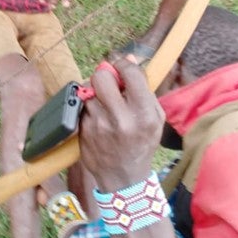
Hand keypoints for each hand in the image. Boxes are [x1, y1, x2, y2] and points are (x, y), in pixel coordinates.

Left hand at [78, 59, 164, 192]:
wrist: (123, 177)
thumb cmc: (142, 142)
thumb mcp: (155, 118)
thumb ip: (144, 88)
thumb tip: (127, 60)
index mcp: (143, 114)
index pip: (130, 73)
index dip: (123, 65)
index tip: (122, 69)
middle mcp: (120, 118)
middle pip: (101, 76)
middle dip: (105, 75)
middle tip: (110, 84)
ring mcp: (98, 124)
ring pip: (89, 89)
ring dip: (96, 92)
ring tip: (105, 104)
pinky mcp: (83, 129)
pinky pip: (82, 105)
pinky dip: (89, 106)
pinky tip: (98, 117)